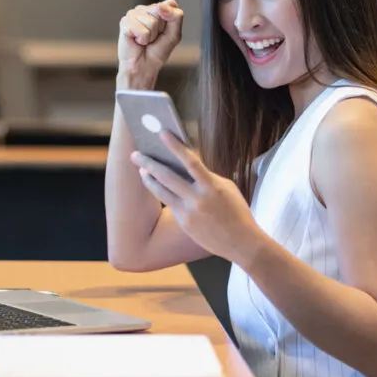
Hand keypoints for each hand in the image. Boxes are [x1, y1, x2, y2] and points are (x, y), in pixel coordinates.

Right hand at [117, 0, 183, 86]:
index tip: (164, 31)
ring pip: (151, 21)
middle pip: (160, 10)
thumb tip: (162, 6)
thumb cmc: (157, 52)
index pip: (170, 4)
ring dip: (151, 36)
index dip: (171, 20)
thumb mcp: (174, 34)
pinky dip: (142, 39)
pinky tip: (137, 41)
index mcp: (157, 10)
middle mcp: (144, 9)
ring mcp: (133, 15)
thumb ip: (175, 17)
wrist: (143, 66)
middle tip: (153, 38)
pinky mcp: (125, 22)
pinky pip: (141, 30)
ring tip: (145, 41)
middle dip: (160, 29)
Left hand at [130, 133, 267, 265]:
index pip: (191, 161)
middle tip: (135, 154)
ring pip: (162, 192)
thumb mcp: (226, 188)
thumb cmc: (236, 211)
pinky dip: (160, 192)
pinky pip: (169, 203)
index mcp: (212, 186)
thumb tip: (186, 166)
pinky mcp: (184, 223)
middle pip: (167, 176)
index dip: (175, 146)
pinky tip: (153, 185)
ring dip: (148, 179)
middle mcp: (198, 198)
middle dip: (149, 164)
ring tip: (140, 170)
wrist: (241, 242)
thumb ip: (206, 177)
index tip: (162, 133)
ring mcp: (189, 212)